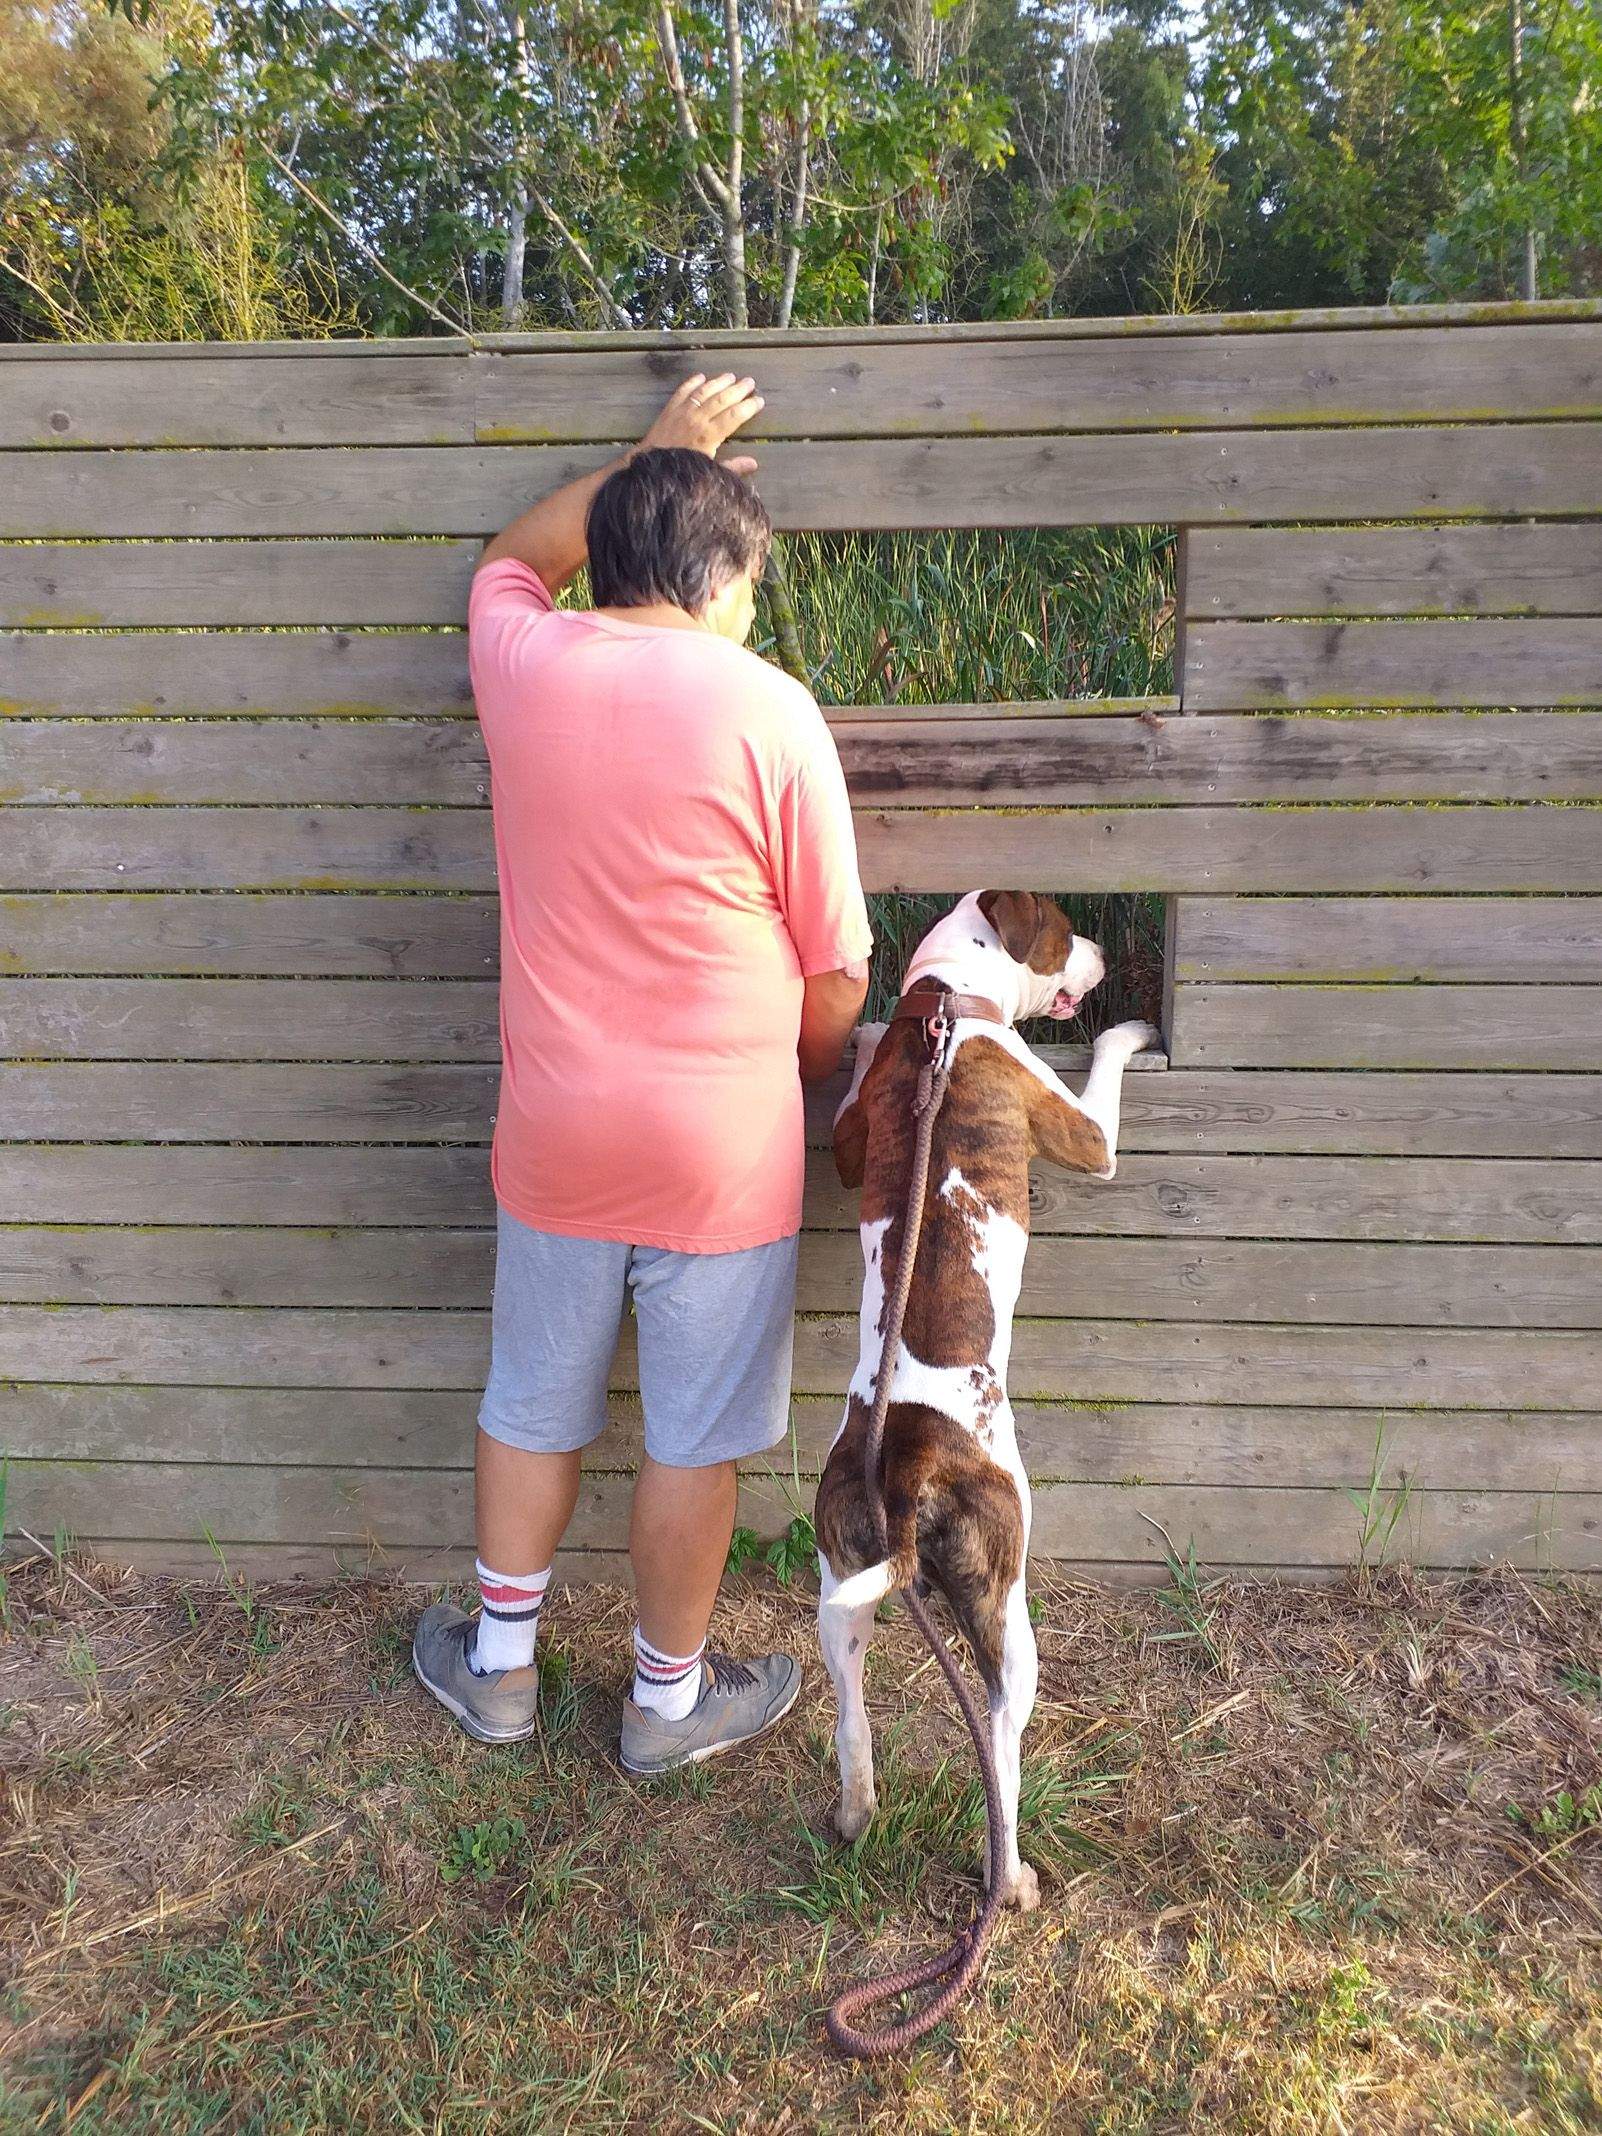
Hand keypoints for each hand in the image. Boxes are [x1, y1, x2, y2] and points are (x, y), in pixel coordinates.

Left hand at [637, 370, 763, 476]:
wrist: (650, 468)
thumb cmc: (681, 474)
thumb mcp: (708, 474)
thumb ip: (732, 468)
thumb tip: (754, 463)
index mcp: (709, 435)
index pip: (734, 416)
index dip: (748, 407)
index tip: (759, 401)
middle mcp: (697, 419)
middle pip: (722, 399)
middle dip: (738, 390)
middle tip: (750, 382)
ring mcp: (682, 412)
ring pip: (705, 391)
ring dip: (719, 382)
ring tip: (731, 376)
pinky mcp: (669, 409)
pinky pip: (683, 391)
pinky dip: (693, 382)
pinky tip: (701, 377)